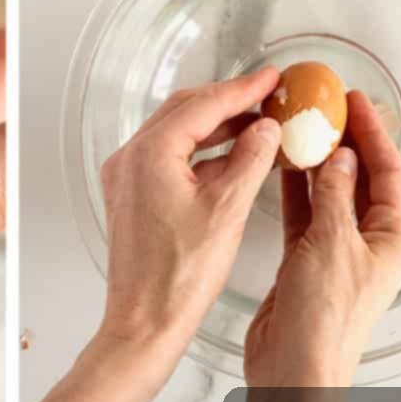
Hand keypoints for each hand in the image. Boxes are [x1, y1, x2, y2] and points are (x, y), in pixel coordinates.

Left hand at [20, 70, 279, 401]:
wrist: (144, 324)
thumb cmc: (180, 276)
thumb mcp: (226, 211)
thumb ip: (249, 160)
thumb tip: (266, 127)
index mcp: (150, 152)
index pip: (203, 105)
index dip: (242, 89)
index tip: (273, 77)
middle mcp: (130, 156)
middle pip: (185, 111)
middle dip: (227, 101)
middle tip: (267, 94)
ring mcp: (127, 175)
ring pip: (176, 133)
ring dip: (216, 127)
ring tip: (257, 124)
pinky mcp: (132, 195)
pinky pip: (169, 158)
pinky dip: (201, 153)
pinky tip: (232, 159)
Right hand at [244, 91, 400, 387]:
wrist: (294, 368)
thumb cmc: (324, 319)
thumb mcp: (333, 243)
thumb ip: (335, 195)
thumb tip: (341, 157)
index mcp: (391, 239)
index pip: (389, 172)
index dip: (373, 132)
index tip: (354, 99)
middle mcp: (369, 242)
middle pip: (361, 179)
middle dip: (345, 141)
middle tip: (325, 105)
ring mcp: (337, 251)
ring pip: (330, 192)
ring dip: (316, 161)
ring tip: (300, 125)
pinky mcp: (306, 260)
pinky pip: (304, 211)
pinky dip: (294, 187)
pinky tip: (281, 163)